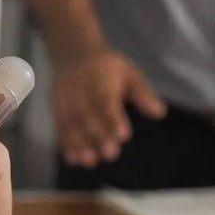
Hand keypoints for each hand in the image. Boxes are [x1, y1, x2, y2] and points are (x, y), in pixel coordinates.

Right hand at [52, 47, 165, 166]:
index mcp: (100, 77)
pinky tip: (74, 159)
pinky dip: (65, 144)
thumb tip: (159, 113)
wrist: (72, 53)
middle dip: (96, 135)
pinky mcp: (55, 109)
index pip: (105, 100)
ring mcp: (64, 100)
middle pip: (85, 114)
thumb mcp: (129, 73)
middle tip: (110, 154)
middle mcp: (79, 89)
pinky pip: (59, 127)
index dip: (112, 118)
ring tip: (90, 161)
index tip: (123, 136)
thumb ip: (142, 94)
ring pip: (69, 123)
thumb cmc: (107, 67)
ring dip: (78, 144)